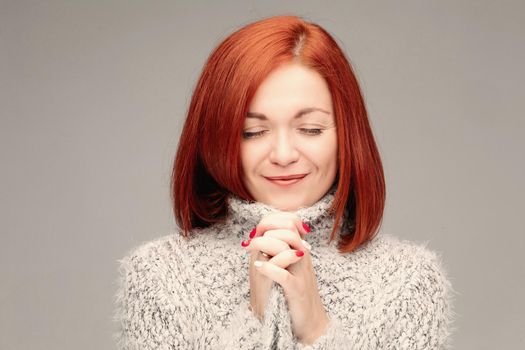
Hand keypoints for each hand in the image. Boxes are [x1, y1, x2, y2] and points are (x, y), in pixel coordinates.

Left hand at [243, 212, 329, 344]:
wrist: (311, 323)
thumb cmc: (294, 296)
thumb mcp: (288, 268)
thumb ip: (278, 251)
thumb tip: (258, 234)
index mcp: (300, 250)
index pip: (289, 222)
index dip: (269, 222)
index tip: (255, 233)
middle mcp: (302, 257)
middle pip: (287, 229)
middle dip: (265, 231)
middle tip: (250, 242)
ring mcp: (301, 273)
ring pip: (285, 247)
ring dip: (263, 245)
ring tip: (251, 251)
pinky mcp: (297, 290)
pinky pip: (283, 274)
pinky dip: (268, 268)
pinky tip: (258, 267)